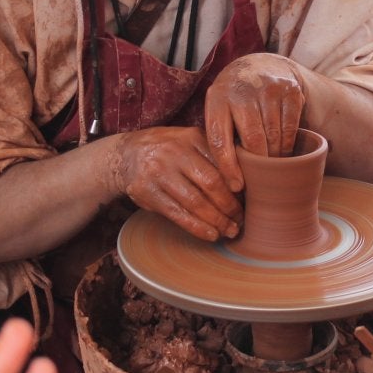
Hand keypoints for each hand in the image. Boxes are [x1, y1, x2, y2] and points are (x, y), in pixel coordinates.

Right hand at [109, 125, 241, 240]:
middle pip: (210, 183)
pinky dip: (197, 227)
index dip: (236, 181)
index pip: (220, 161)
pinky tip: (211, 235)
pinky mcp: (147, 193)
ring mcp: (159, 173)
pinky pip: (177, 214)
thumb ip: (211, 154)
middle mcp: (174, 152)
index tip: (247, 196)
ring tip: (230, 231)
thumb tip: (246, 180)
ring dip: (216, 221)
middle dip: (230, 205)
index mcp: (191, 137)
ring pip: (195, 202)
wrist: (125, 155)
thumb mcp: (188, 141)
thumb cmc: (167, 150)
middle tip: (241, 219)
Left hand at [204, 52, 307, 189]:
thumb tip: (227, 179)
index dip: (228, 167)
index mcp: (217, 99)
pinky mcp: (289, 90)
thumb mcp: (219, 110)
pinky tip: (283, 150)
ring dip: (275, 156)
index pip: (220, 140)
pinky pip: (290, 127)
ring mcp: (267, 88)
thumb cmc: (235, 101)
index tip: (237, 186)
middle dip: (258, 163)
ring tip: (272, 166)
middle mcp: (241, 91)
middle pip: (253, 140)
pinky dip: (288, 144)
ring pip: (274, 136)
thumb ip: (221, 136)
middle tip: (260, 178)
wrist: (260, 66)